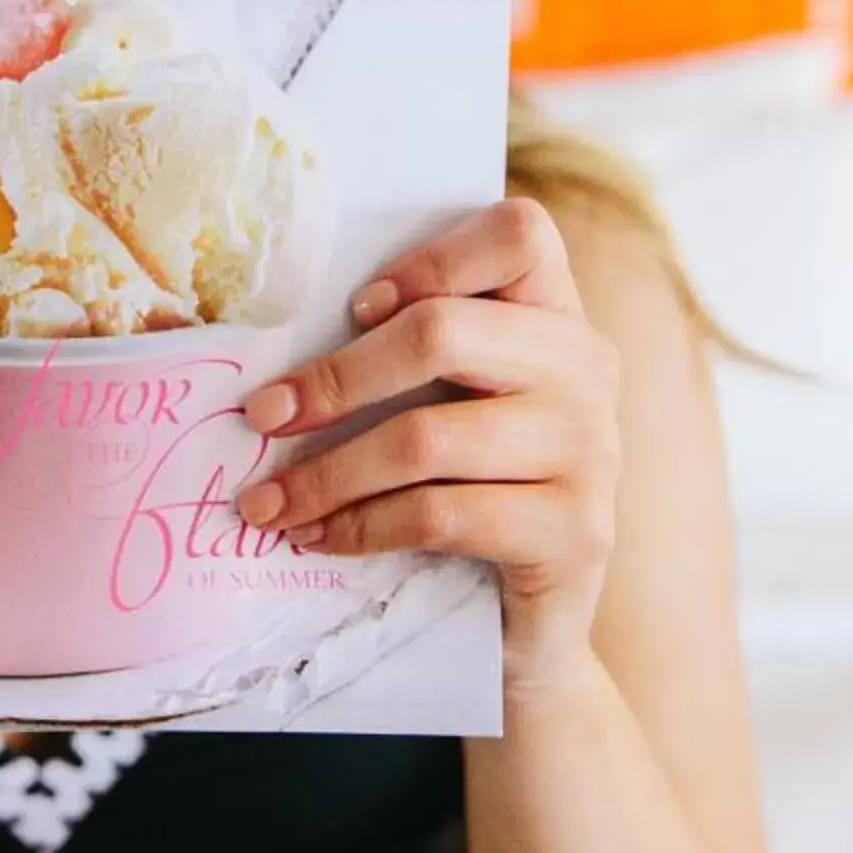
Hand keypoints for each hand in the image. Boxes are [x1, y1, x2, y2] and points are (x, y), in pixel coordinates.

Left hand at [235, 197, 622, 657]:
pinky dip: (361, 526)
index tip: (354, 308)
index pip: (519, 232)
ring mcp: (590, 450)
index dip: (430, 258)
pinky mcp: (575, 532)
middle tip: (263, 415)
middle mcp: (586, 368)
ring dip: (326, 474)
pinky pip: (441, 515)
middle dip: (335, 378)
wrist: (534, 620)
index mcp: (558, 314)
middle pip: (443, 333)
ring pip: (426, 438)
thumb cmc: (474, 487)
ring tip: (265, 503)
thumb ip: (410, 356)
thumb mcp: (457, 404)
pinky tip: (320, 538)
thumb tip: (277, 356)